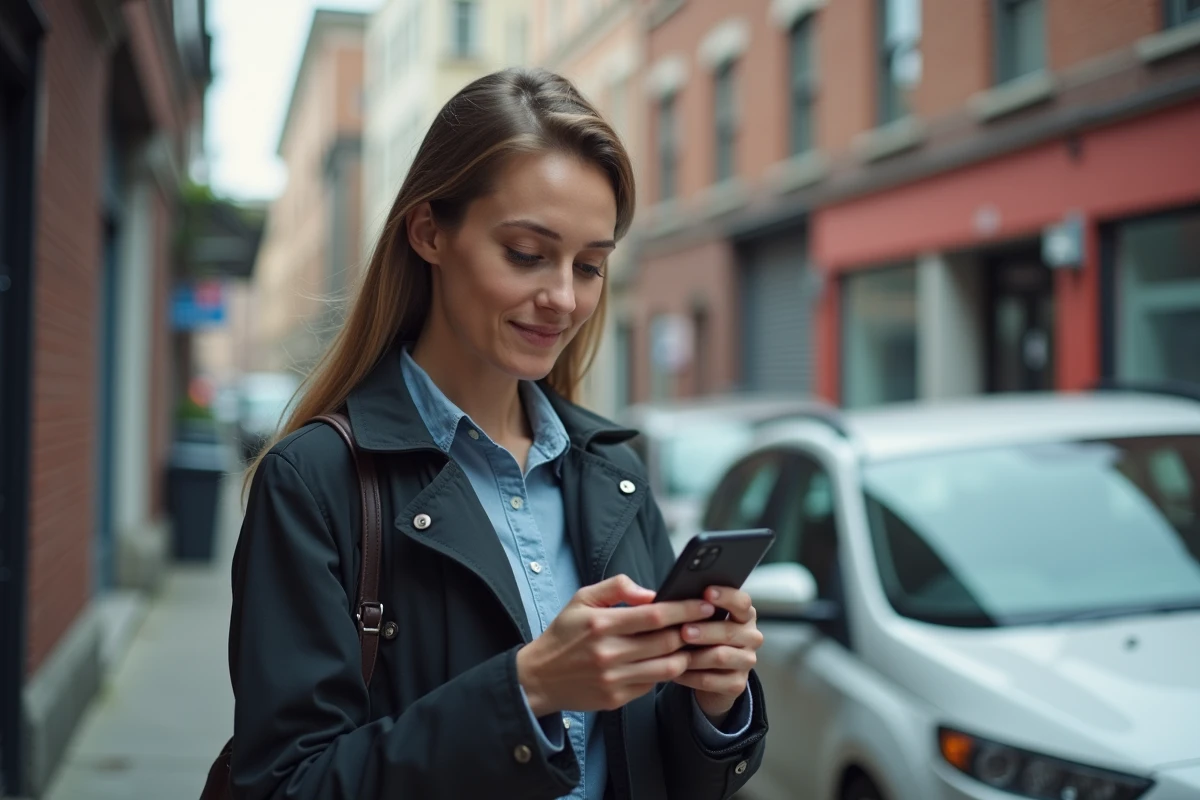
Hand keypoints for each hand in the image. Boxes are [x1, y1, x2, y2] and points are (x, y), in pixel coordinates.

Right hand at [516, 575, 716, 715]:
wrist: (539, 677)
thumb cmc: (564, 634)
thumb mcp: (582, 599)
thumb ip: (616, 588)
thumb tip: (650, 592)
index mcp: (601, 624)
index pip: (654, 615)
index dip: (685, 609)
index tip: (704, 604)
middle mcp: (608, 653)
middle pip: (666, 642)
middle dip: (693, 631)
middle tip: (709, 623)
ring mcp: (613, 679)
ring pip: (666, 668)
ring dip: (685, 655)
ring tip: (693, 643)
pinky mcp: (616, 699)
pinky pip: (652, 684)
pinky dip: (665, 672)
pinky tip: (670, 661)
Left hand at [674, 586, 763, 724]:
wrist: (712, 673)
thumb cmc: (703, 637)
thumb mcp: (703, 620)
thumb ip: (697, 609)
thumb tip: (676, 600)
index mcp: (744, 615)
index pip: (742, 602)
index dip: (726, 596)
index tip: (706, 592)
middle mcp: (751, 637)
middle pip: (729, 631)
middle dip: (704, 630)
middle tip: (684, 631)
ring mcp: (746, 661)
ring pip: (721, 657)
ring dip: (695, 655)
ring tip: (674, 653)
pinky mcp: (737, 684)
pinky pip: (711, 680)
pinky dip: (690, 676)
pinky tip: (675, 671)